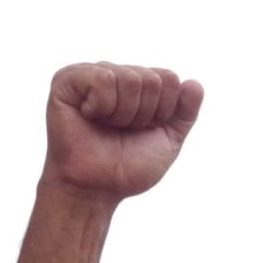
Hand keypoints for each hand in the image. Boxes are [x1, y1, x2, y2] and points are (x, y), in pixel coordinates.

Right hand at [42, 63, 204, 201]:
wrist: (96, 189)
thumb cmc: (128, 166)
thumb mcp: (168, 140)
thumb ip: (185, 113)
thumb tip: (195, 83)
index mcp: (139, 86)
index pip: (169, 78)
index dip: (163, 111)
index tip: (143, 130)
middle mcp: (116, 74)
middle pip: (151, 79)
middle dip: (143, 114)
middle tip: (122, 130)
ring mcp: (90, 74)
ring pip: (130, 78)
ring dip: (123, 114)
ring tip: (105, 126)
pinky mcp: (67, 80)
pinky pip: (103, 78)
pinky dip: (102, 105)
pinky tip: (89, 116)